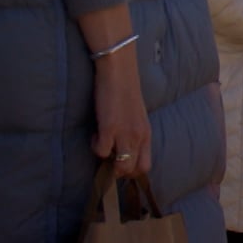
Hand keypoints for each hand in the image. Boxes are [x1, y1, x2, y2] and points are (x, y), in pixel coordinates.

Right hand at [91, 51, 150, 177]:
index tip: (119, 164)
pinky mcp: (109, 128)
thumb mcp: (137, 116)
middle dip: (119, 171)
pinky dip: (96, 147)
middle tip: (108, 158)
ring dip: (108, 162)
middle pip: (134, 170)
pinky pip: (102, 152)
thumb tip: (123, 147)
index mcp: (147, 134)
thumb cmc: (126, 91)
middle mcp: (139, 136)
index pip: (146, 166)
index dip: (131, 171)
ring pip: (121, 166)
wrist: (119, 71)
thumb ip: (134, 132)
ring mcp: (125, 133)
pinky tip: (96, 133)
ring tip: (102, 145)